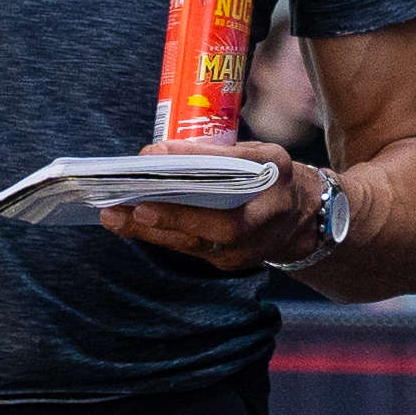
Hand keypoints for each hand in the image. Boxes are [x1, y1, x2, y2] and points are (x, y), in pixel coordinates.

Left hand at [99, 141, 321, 271]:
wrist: (302, 220)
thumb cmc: (271, 178)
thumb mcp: (258, 153)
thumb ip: (220, 152)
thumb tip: (162, 152)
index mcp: (275, 176)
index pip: (239, 168)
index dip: (200, 163)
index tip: (159, 155)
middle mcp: (267, 216)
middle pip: (222, 225)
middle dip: (177, 215)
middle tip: (136, 205)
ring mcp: (248, 247)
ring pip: (197, 243)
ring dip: (151, 229)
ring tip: (114, 215)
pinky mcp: (228, 262)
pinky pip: (189, 249)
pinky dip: (157, 235)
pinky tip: (127, 223)